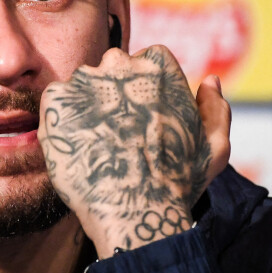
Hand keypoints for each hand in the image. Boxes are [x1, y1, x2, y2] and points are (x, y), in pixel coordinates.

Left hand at [38, 45, 224, 257]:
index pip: (143, 62)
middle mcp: (120, 63)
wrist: (133, 210)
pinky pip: (56, 101)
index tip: (140, 118)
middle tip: (116, 132)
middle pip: (110, 68)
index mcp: (157, 65)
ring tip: (95, 144)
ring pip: (82, 85)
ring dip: (85, 107)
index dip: (141, 92)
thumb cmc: (177, 182)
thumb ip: (216, 108)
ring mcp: (84, 79)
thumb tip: (211, 80)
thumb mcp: (214, 147)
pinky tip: (76, 145)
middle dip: (112, 93)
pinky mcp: (56, 99)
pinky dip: (62, 119)